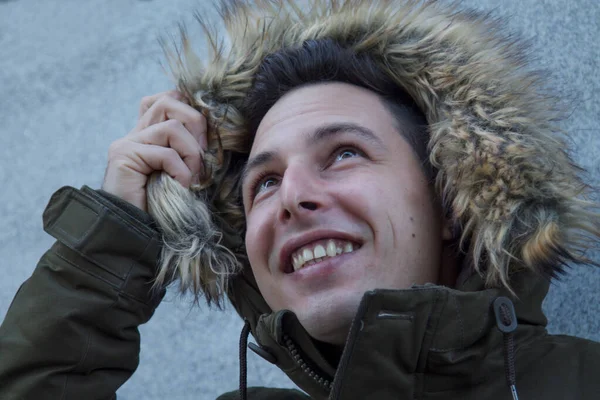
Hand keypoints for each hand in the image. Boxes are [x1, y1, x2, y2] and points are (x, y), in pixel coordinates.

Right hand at [102, 91, 206, 211]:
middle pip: (169, 101)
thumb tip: (215, 136)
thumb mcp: (184, 174)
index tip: (205, 137)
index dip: (190, 108)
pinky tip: (180, 188)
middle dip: (196, 124)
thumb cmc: (163, 209)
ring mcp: (127, 144)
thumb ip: (190, 152)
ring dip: (191, 153)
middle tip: (203, 156)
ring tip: (192, 177)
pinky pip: (165, 153)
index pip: (166, 99)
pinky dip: (181, 171)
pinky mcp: (124, 156)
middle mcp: (135, 134)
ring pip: (172, 126)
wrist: (134, 235)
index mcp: (148, 135)